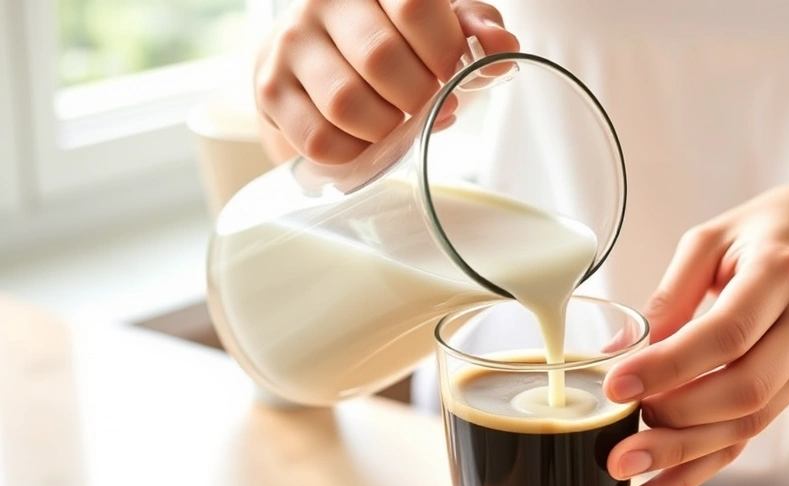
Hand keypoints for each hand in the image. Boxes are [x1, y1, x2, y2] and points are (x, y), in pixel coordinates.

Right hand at [254, 0, 518, 163]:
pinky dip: (354, 152)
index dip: (444, 50)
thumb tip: (503, 48)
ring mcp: (290, 44)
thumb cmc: (390, 37)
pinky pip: (319, 139)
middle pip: (380, 58)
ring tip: (397, 123)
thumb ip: (474, 28)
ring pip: (346, 103)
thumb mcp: (439, 23)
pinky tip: (366, 139)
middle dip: (417, 96)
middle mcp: (322, 2)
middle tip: (426, 104)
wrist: (316, 57)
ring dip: (386, 128)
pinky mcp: (270, 90)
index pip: (414, 6)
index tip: (452, 72)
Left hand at [603, 174, 788, 485]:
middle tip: (617, 445)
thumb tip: (624, 352)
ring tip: (628, 483)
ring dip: (684, 460)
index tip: (618, 386)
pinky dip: (702, 467)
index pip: (727, 334)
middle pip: (743, 392)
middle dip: (676, 426)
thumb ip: (672, 293)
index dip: (671, 365)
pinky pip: (749, 434)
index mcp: (782, 275)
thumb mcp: (714, 237)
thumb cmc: (771, 231)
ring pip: (748, 425)